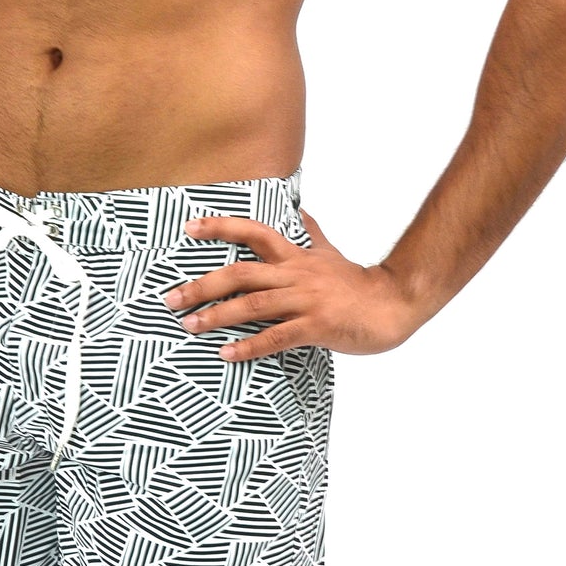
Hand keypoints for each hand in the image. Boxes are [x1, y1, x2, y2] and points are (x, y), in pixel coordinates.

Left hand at [162, 208, 422, 358]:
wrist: (394, 304)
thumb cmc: (358, 283)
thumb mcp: (330, 253)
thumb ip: (311, 234)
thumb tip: (300, 211)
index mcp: (296, 257)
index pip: (254, 233)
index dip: (221, 228)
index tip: (189, 227)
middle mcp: (296, 274)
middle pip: (240, 273)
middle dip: (202, 285)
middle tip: (171, 298)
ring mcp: (306, 300)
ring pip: (253, 305)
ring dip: (217, 316)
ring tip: (189, 326)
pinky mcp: (317, 326)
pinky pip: (276, 337)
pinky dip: (249, 346)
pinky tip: (227, 354)